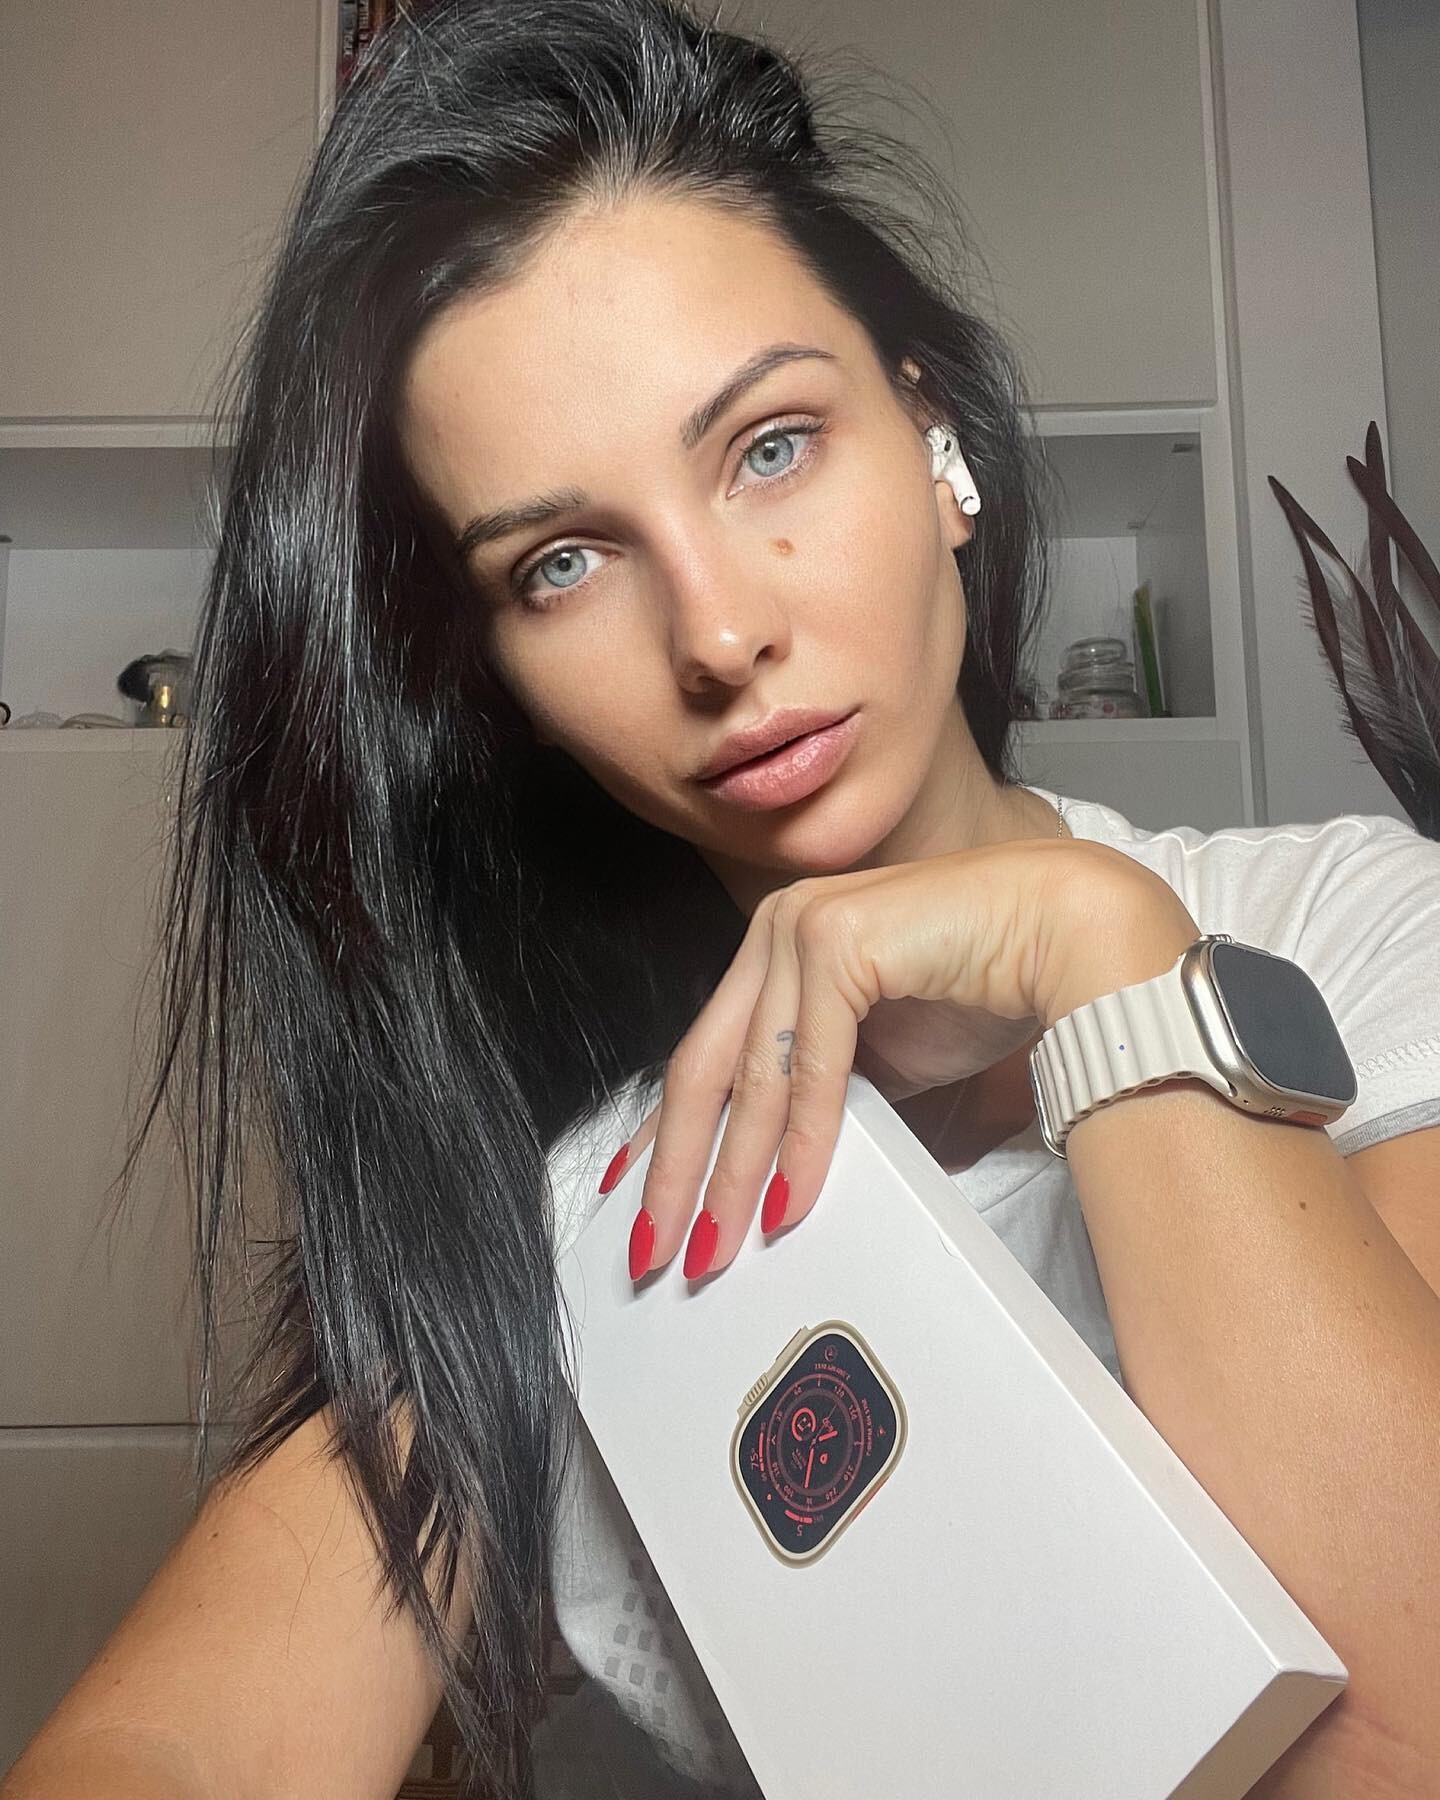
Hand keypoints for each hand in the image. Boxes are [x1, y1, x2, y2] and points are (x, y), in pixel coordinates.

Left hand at [618, 838, 1198, 1279]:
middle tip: (654, 1248)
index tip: (640, 1197)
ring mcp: (800, 927)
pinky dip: (799, 1143)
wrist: (1070, 938)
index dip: (666, 1134)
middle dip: (674, 1168)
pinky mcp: (838, 940)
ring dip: (729, 1173)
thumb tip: (769, 1172)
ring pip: (749, 1074)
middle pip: (704, 1068)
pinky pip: (809, 1065)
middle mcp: (775, 930)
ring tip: (713, 1247)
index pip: (706, 1055)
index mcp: (775, 948)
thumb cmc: (985, 990)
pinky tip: (788, 1204)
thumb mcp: (878, 1058)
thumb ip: (819, 1094)